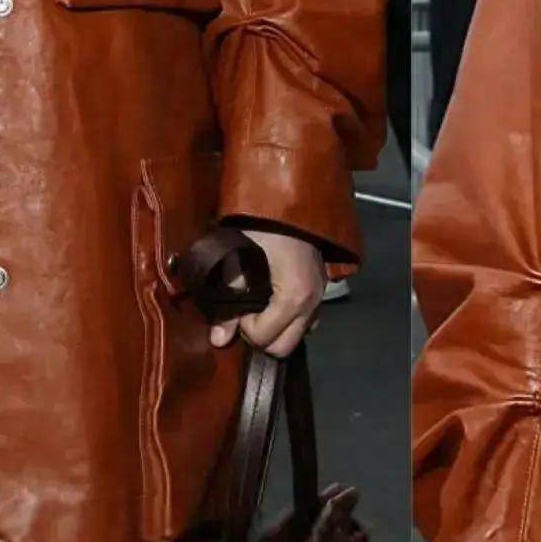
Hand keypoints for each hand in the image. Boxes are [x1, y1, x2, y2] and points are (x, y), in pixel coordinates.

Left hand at [207, 229, 326, 356]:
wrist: (290, 194)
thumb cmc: (262, 222)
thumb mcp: (237, 255)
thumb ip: (229, 296)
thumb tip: (217, 339)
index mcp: (294, 295)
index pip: (264, 337)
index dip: (244, 326)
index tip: (237, 304)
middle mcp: (313, 301)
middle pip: (284, 347)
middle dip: (261, 335)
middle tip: (246, 312)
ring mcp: (321, 295)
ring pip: (298, 335)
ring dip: (276, 328)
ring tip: (259, 305)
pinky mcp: (323, 288)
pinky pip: (307, 320)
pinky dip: (289, 318)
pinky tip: (274, 299)